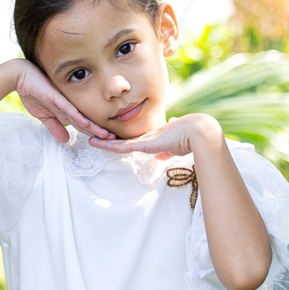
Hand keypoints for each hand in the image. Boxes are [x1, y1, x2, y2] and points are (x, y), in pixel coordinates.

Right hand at [9, 61, 104, 144]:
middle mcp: (69, 106)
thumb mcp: (44, 116)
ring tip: (106, 136)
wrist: (21, 76)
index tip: (107, 142)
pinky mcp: (56, 97)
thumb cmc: (32, 92)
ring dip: (94, 127)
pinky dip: (78, 117)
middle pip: (87, 122)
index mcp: (67, 110)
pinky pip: (69, 109)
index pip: (83, 125)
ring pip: (82, 117)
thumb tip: (65, 141)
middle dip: (100, 132)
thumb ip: (55, 127)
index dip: (94, 134)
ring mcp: (64, 101)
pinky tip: (87, 124)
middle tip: (114, 140)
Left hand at [89, 111, 215, 158]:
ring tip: (90, 140)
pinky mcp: (146, 143)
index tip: (109, 142)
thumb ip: (165, 152)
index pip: (132, 141)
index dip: (120, 142)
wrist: (198, 132)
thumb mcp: (174, 149)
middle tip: (93, 138)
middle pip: (123, 139)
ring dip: (105, 142)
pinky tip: (100, 145)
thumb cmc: (191, 140)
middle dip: (108, 140)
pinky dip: (112, 146)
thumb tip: (158, 157)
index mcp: (153, 138)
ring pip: (120, 142)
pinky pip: (125, 146)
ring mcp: (146, 139)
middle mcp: (147, 136)